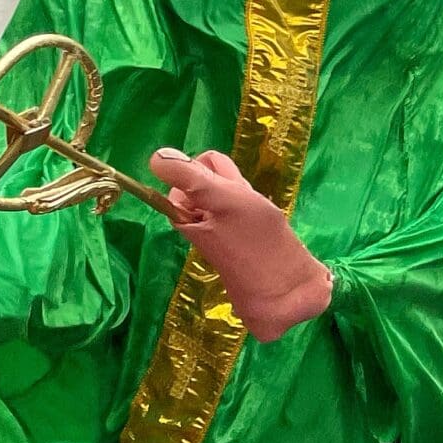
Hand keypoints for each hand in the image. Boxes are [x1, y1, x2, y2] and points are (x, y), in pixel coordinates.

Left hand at [150, 149, 331, 342]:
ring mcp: (216, 226)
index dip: (215, 172)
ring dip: (244, 196)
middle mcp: (195, 217)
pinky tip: (263, 223)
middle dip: (231, 183)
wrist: (287, 285)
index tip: (228, 192)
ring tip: (256, 216)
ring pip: (228, 189)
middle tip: (244, 206)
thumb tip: (155, 157)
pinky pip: (241, 204)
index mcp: (182, 211)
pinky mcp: (235, 235)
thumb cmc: (255, 241)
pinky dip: (253, 207)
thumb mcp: (222, 199)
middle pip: (210, 176)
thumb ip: (190, 177)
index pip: (191, 168)